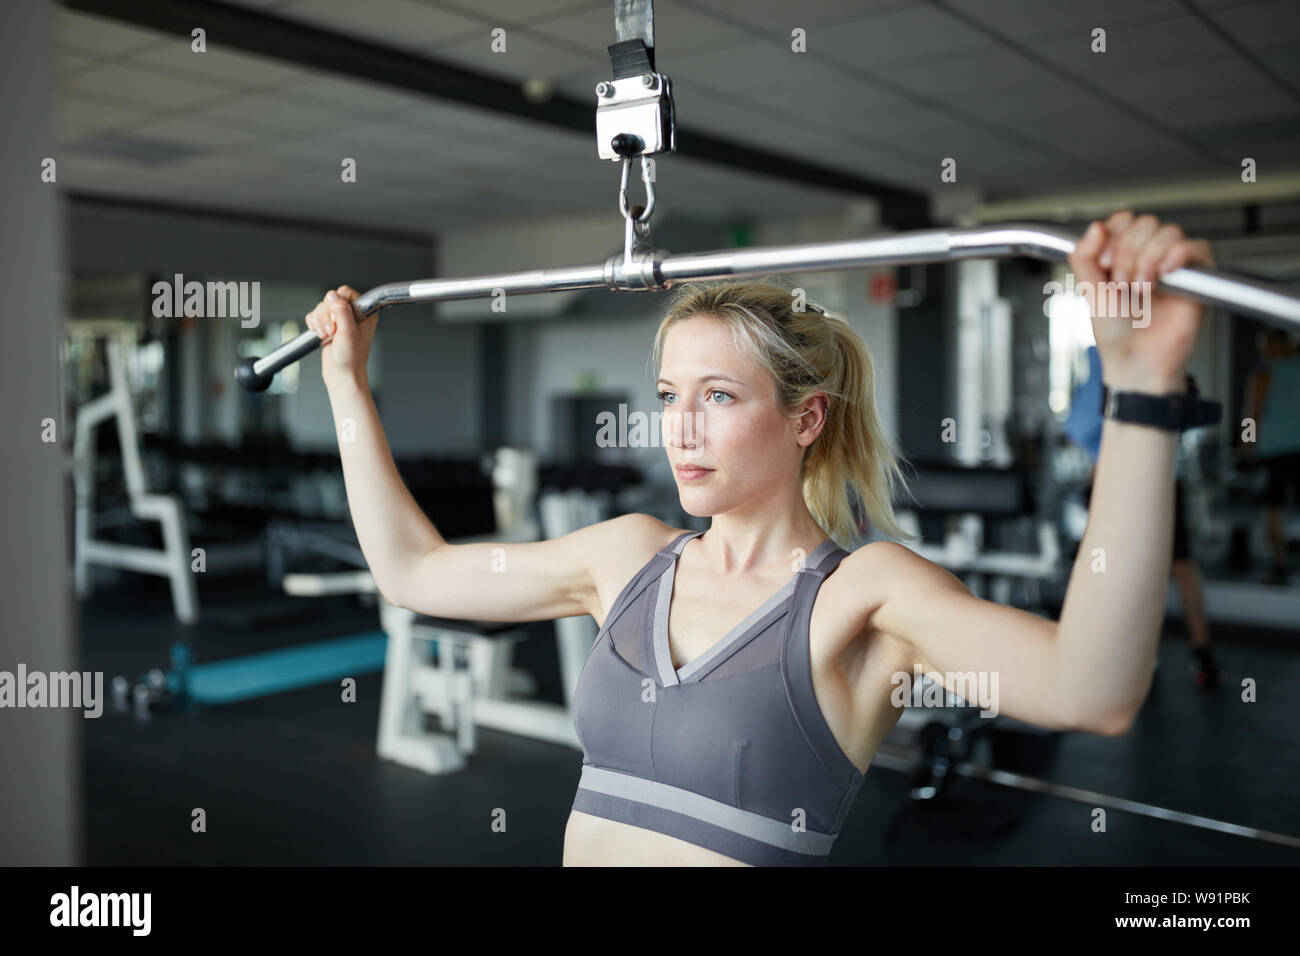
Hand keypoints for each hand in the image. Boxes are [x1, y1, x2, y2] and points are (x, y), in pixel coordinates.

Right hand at [304, 285, 374, 387]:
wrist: (342, 376)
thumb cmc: (350, 360)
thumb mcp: (348, 333)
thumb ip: (342, 311)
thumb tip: (333, 296)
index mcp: (365, 312)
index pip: (345, 293)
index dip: (337, 304)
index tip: (337, 320)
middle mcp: (353, 314)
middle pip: (330, 299)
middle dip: (325, 315)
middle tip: (331, 331)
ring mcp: (340, 320)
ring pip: (321, 308)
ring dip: (319, 321)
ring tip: (326, 335)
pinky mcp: (329, 326)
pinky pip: (315, 316)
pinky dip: (314, 325)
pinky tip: (320, 336)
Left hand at [1069, 210, 1213, 391]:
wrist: (1135, 357)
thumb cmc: (1115, 330)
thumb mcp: (1089, 288)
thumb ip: (1083, 256)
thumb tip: (1095, 227)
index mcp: (1123, 255)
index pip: (1125, 221)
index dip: (1113, 235)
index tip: (1104, 262)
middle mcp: (1149, 255)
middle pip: (1145, 223)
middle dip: (1127, 252)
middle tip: (1121, 282)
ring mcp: (1173, 263)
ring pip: (1168, 232)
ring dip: (1147, 259)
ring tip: (1141, 288)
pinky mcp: (1197, 275)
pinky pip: (1196, 246)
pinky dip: (1177, 255)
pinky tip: (1163, 274)